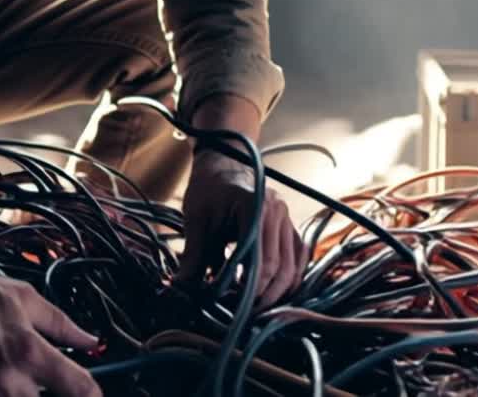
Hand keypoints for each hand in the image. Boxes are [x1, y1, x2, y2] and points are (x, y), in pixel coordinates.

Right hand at [0, 262, 102, 396]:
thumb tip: (89, 340)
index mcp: (27, 354)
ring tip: (1, 369)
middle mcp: (4, 382)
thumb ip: (61, 324)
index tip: (91, 390)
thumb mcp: (24, 298)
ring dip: (13, 391)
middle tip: (30, 369)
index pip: (79, 389)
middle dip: (44, 387)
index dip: (92, 392)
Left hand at [175, 148, 309, 306]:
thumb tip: (181, 289)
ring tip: (255, 309)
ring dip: (278, 293)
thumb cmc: (208, 188)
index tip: (234, 309)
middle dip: (264, 297)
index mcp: (256, 207)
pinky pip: (297, 260)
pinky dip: (287, 280)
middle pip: (281, 268)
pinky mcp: (289, 228)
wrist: (224, 161)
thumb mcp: (196, 219)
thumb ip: (193, 255)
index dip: (250, 290)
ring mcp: (288, 220)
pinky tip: (269, 294)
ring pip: (293, 268)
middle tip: (244, 316)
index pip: (261, 260)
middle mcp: (279, 212)